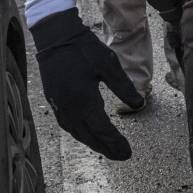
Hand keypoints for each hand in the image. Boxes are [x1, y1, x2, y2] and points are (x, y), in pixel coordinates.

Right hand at [31, 10, 139, 159]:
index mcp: (83, 99)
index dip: (115, 142)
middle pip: (89, 136)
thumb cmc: (83, 49)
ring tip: (108, 149)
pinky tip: (88, 134)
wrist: (55, 36)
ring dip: (93, 143)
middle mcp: (68, 107)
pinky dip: (80, 133)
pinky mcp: (53, 101)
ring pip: (77, 132)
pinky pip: (68, 125)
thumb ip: (123, 86)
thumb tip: (139, 104)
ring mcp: (58, 106)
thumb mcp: (109, 64)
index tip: (128, 152)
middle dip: (106, 148)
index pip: (102, 129)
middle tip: (122, 156)